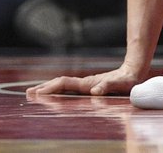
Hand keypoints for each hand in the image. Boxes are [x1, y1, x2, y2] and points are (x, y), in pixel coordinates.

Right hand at [25, 64, 143, 97]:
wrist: (133, 70)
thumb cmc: (127, 80)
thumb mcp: (120, 85)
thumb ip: (108, 87)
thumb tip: (94, 91)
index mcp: (87, 83)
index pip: (64, 84)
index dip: (51, 88)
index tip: (37, 93)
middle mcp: (84, 83)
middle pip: (60, 83)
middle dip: (44, 88)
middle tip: (28, 93)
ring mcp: (86, 84)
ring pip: (63, 85)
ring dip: (49, 88)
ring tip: (35, 92)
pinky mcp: (89, 86)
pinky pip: (69, 87)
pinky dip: (58, 89)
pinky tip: (55, 93)